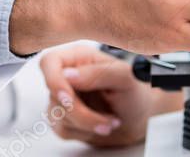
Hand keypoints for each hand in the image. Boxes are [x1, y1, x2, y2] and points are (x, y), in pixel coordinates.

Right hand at [40, 44, 181, 146]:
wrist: (140, 117)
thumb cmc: (135, 92)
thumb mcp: (126, 78)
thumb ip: (99, 73)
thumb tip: (67, 75)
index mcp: (79, 57)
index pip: (49, 62)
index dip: (54, 81)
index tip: (69, 98)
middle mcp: (67, 76)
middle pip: (54, 95)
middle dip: (81, 112)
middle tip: (109, 119)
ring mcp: (63, 99)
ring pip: (57, 115)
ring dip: (88, 123)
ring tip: (112, 121)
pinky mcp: (64, 119)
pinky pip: (62, 130)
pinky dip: (85, 132)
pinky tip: (102, 126)